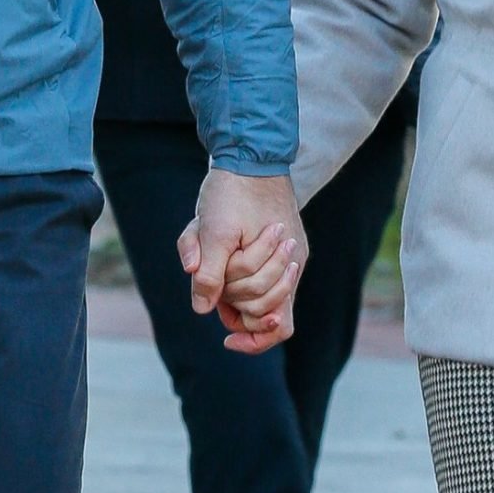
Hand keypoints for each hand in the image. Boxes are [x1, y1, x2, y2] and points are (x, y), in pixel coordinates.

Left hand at [177, 169, 306, 356]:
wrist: (248, 152)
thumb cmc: (231, 191)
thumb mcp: (212, 231)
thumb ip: (209, 273)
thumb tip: (202, 309)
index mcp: (284, 266)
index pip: (278, 326)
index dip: (253, 340)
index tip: (225, 338)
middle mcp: (291, 265)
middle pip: (261, 311)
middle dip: (231, 301)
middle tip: (208, 276)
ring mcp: (285, 255)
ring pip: (253, 291)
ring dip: (226, 280)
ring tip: (206, 249)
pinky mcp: (275, 244)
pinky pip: (251, 270)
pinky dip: (228, 267)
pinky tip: (211, 251)